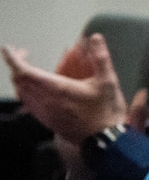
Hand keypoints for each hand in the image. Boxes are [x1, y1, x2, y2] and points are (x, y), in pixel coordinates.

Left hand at [2, 34, 130, 140]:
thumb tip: (94, 38)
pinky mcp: (46, 120)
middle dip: (16, 65)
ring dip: (20, 79)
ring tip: (26, 71)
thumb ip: (100, 58)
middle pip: (18, 80)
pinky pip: (28, 104)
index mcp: (57, 88)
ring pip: (21, 92)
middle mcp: (45, 100)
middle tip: (22, 56)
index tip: (9, 49)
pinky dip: (25, 92)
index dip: (13, 58)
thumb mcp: (108, 81)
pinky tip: (34, 90)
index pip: (24, 71)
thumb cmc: (105, 112)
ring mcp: (44, 112)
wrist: (104, 141)